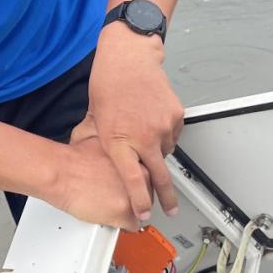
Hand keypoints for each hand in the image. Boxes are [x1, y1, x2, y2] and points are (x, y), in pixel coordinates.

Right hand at [47, 132, 141, 231]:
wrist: (63, 173)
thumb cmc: (75, 161)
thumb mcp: (107, 148)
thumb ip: (120, 155)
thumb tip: (122, 160)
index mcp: (138, 160)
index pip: (148, 179)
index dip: (134, 186)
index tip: (126, 189)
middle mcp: (142, 177)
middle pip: (146, 196)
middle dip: (132, 200)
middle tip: (113, 197)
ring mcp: (135, 196)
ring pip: (141, 212)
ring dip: (127, 212)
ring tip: (108, 205)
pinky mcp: (125, 213)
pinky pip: (133, 226)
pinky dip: (121, 226)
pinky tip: (108, 216)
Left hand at [84, 29, 183, 222]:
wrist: (130, 58)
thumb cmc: (109, 84)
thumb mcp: (96, 120)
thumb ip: (106, 144)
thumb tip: (109, 162)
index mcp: (119, 141)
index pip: (132, 180)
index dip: (139, 201)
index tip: (144, 215)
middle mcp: (143, 137)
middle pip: (159, 176)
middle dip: (167, 197)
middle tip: (171, 210)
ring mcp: (162, 126)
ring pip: (165, 152)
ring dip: (158, 152)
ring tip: (144, 134)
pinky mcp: (175, 116)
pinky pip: (172, 135)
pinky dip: (164, 134)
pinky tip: (152, 121)